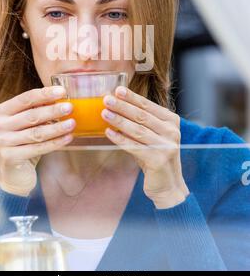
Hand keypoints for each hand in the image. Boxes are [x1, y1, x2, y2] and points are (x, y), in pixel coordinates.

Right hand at [0, 86, 75, 196]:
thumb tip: (60, 96)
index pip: (25, 99)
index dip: (44, 94)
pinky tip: (68, 138)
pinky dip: (55, 143)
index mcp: (1, 111)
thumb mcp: (28, 123)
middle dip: (52, 111)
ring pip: (35, 133)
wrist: (14, 173)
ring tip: (72, 123)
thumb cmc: (24, 141)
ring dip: (57, 128)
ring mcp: (1, 143)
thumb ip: (38, 109)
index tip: (62, 91)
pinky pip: (37, 148)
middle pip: (30, 116)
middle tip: (70, 107)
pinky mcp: (9, 158)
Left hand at [101, 86, 188, 208]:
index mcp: (171, 121)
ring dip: (119, 120)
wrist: (168, 186)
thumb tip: (115, 106)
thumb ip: (138, 122)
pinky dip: (120, 139)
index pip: (148, 105)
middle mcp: (172, 131)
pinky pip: (134, 146)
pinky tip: (108, 132)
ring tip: (104, 113)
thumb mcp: (150, 136)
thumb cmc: (155, 157)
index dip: (132, 97)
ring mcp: (167, 145)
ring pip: (137, 129)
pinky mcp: (158, 159)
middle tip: (107, 99)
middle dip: (123, 106)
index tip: (117, 90)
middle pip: (142, 115)